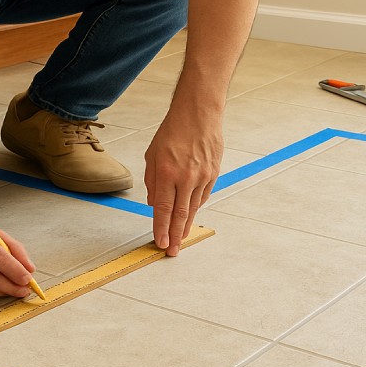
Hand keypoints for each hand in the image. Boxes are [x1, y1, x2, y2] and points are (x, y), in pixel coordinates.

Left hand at [144, 114, 222, 255]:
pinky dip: (195, 207)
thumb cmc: (172, 132)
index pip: (163, 208)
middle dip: (175, 236)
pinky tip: (189, 216)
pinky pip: (202, 196)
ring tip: (180, 239)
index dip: (161, 229)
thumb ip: (152, 182)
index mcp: (167, 172)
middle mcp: (186, 177)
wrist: (198, 114)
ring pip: (193, 208)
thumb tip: (154, 205)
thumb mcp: (152, 155)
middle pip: (180, 214)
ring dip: (186, 225)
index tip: (160, 243)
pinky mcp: (213, 174)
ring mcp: (202, 176)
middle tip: (172, 251)